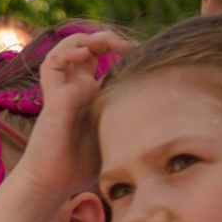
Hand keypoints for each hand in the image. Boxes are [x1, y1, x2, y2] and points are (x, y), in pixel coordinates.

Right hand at [22, 28, 133, 197]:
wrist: (53, 184)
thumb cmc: (81, 169)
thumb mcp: (117, 138)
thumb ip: (132, 122)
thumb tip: (168, 120)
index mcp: (90, 94)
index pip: (101, 57)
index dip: (119, 48)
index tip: (142, 54)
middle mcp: (75, 87)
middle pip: (85, 46)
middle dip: (107, 38)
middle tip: (127, 46)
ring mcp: (63, 90)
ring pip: (67, 47)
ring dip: (87, 38)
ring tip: (106, 43)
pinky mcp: (53, 97)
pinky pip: (52, 63)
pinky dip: (67, 52)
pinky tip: (84, 54)